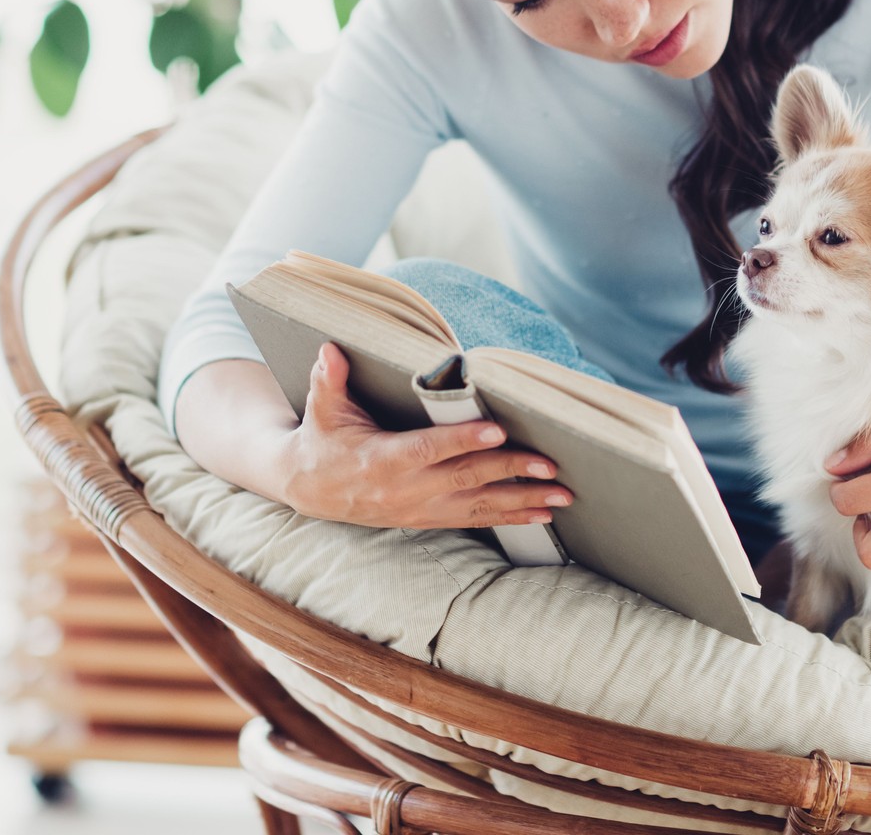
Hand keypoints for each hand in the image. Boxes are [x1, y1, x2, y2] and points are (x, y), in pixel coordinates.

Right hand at [278, 342, 574, 528]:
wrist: (309, 490)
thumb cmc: (322, 441)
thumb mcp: (321, 410)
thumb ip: (330, 380)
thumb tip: (331, 350)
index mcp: (381, 460)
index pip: (428, 449)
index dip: (462, 442)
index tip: (497, 432)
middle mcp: (405, 490)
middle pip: (465, 478)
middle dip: (511, 471)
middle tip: (550, 463)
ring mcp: (420, 509)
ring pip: (478, 506)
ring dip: (522, 501)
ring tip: (560, 496)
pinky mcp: (428, 518)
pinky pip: (475, 521)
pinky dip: (510, 518)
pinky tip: (542, 514)